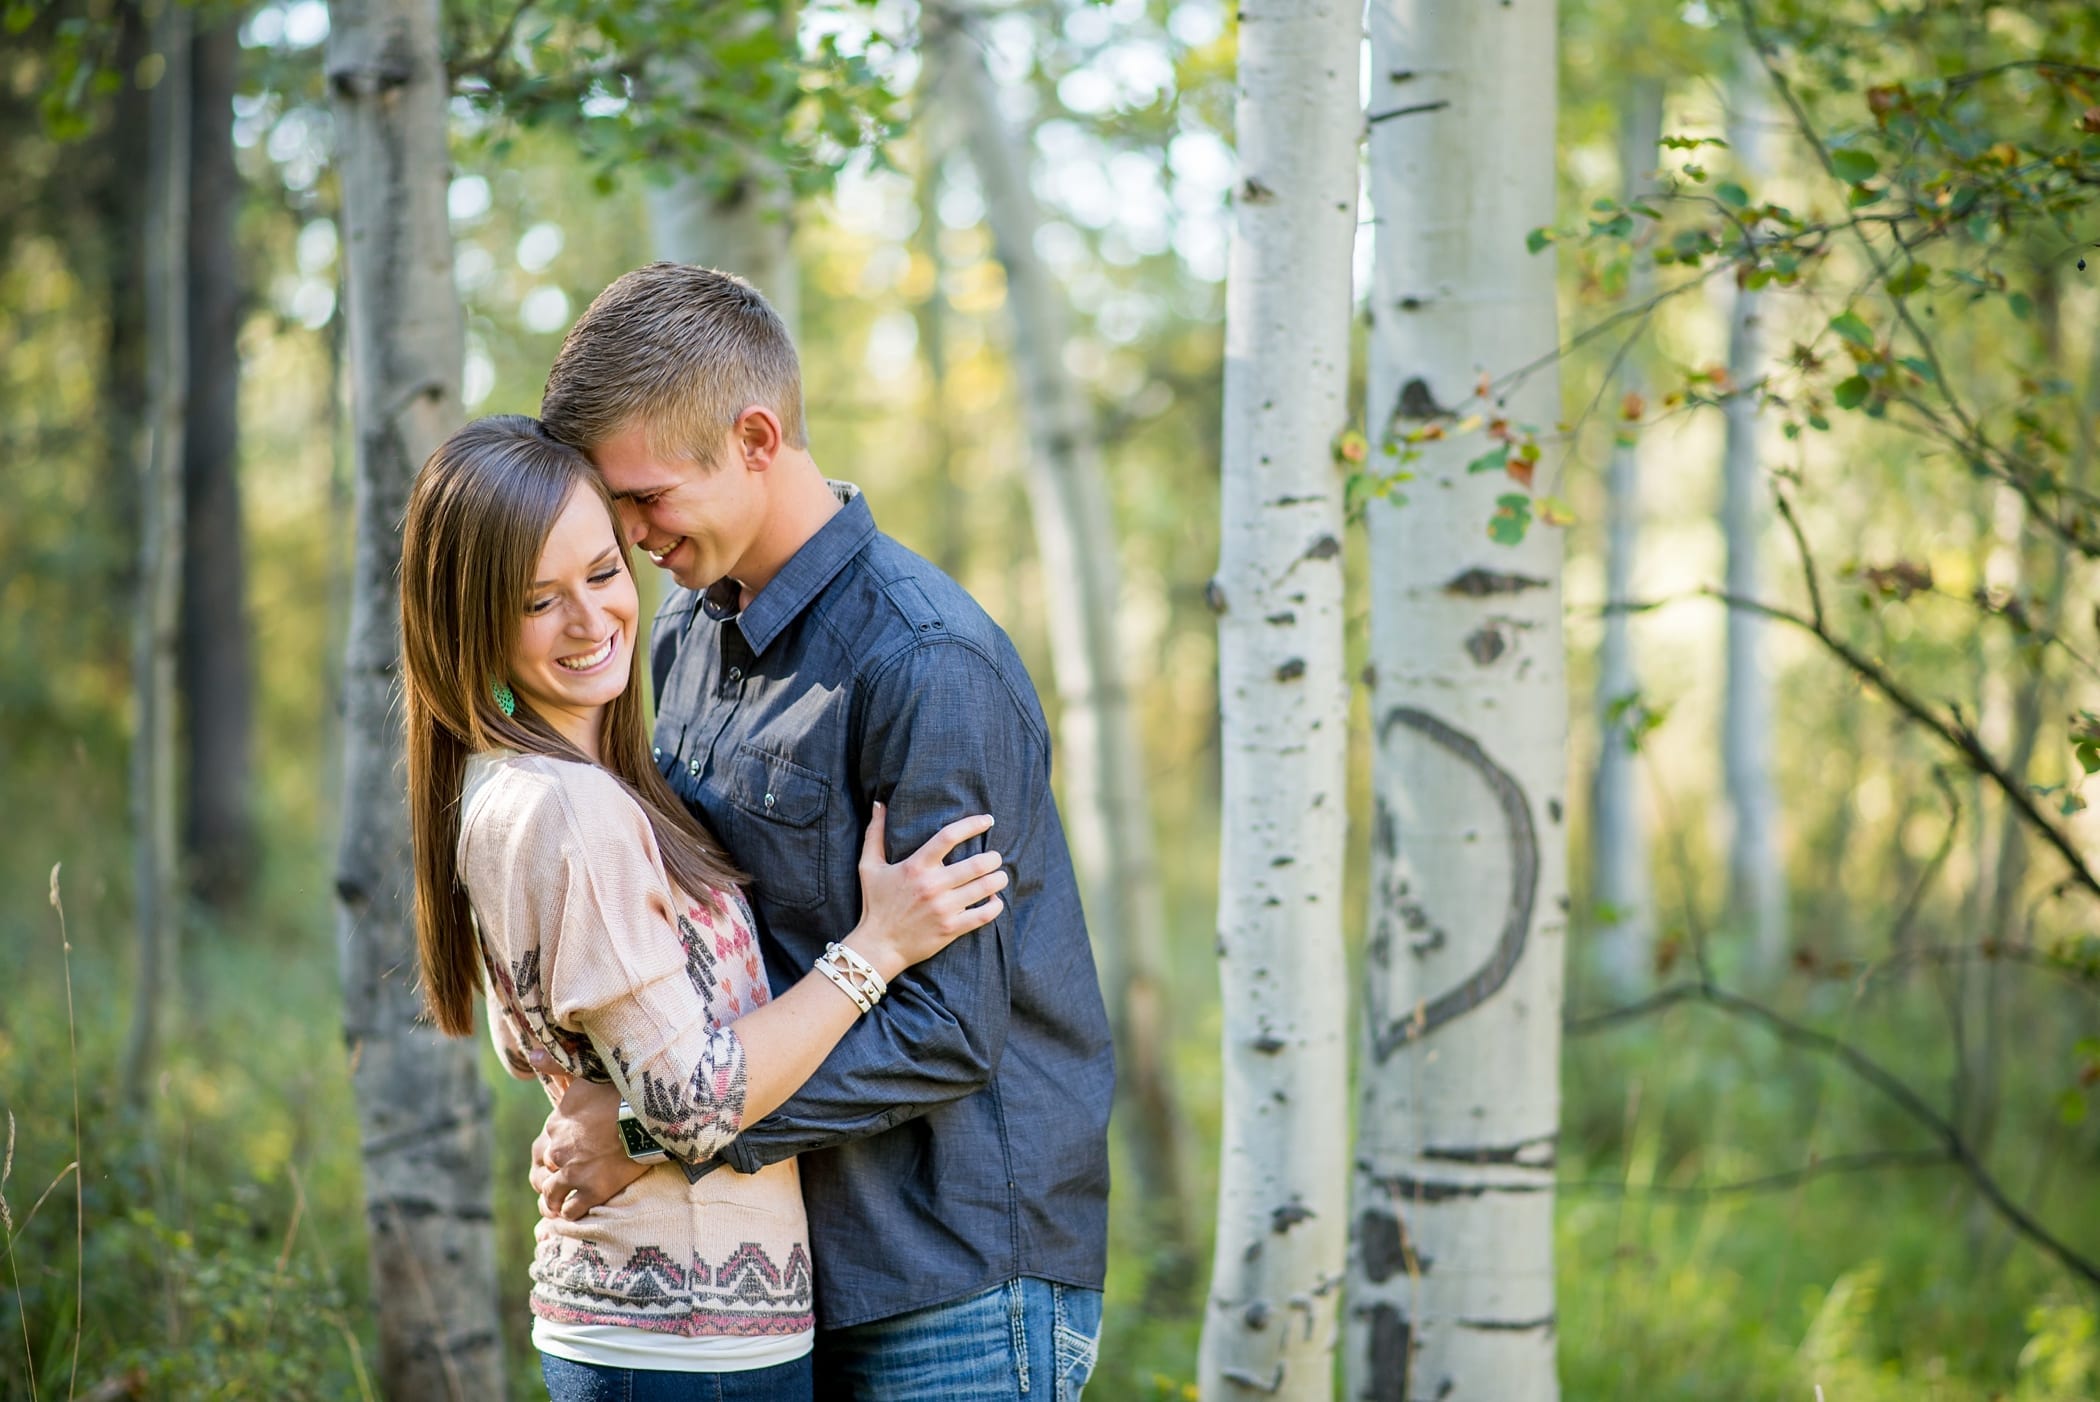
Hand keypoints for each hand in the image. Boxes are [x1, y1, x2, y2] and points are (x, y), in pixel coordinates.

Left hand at [528, 1077, 648, 1219]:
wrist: (648, 1115)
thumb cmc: (622, 1090)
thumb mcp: (588, 1072)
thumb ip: (558, 1065)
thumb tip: (532, 1055)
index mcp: (556, 1123)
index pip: (544, 1146)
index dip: (552, 1155)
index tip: (561, 1159)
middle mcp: (558, 1150)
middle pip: (545, 1172)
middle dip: (550, 1180)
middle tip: (558, 1187)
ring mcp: (574, 1172)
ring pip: (553, 1195)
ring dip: (554, 1202)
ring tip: (558, 1207)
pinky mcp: (593, 1190)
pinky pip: (572, 1210)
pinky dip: (571, 1213)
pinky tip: (575, 1212)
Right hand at [848, 803, 1008, 973]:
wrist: (878, 946)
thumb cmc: (875, 904)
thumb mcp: (869, 866)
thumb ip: (875, 833)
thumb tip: (879, 804)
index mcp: (915, 866)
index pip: (948, 837)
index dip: (972, 825)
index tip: (987, 820)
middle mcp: (931, 886)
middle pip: (976, 864)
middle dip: (993, 858)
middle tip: (995, 857)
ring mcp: (943, 908)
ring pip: (985, 888)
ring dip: (999, 879)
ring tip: (1000, 875)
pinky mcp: (950, 928)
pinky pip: (984, 915)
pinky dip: (995, 906)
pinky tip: (995, 900)